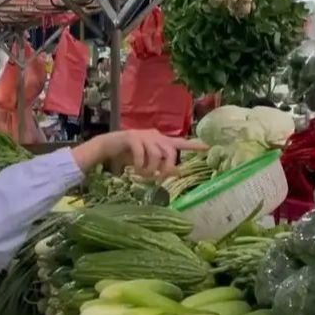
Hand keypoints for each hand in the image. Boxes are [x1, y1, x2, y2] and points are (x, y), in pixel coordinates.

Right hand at [73, 130, 205, 178]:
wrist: (106, 148)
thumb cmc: (128, 156)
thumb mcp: (148, 163)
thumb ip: (162, 166)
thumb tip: (178, 172)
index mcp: (160, 140)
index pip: (180, 142)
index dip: (193, 145)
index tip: (208, 147)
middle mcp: (154, 135)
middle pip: (170, 152)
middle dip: (167, 168)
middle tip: (159, 178)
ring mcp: (143, 135)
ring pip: (156, 155)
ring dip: (151, 169)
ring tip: (144, 175)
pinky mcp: (131, 137)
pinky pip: (142, 154)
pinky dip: (140, 166)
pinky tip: (135, 170)